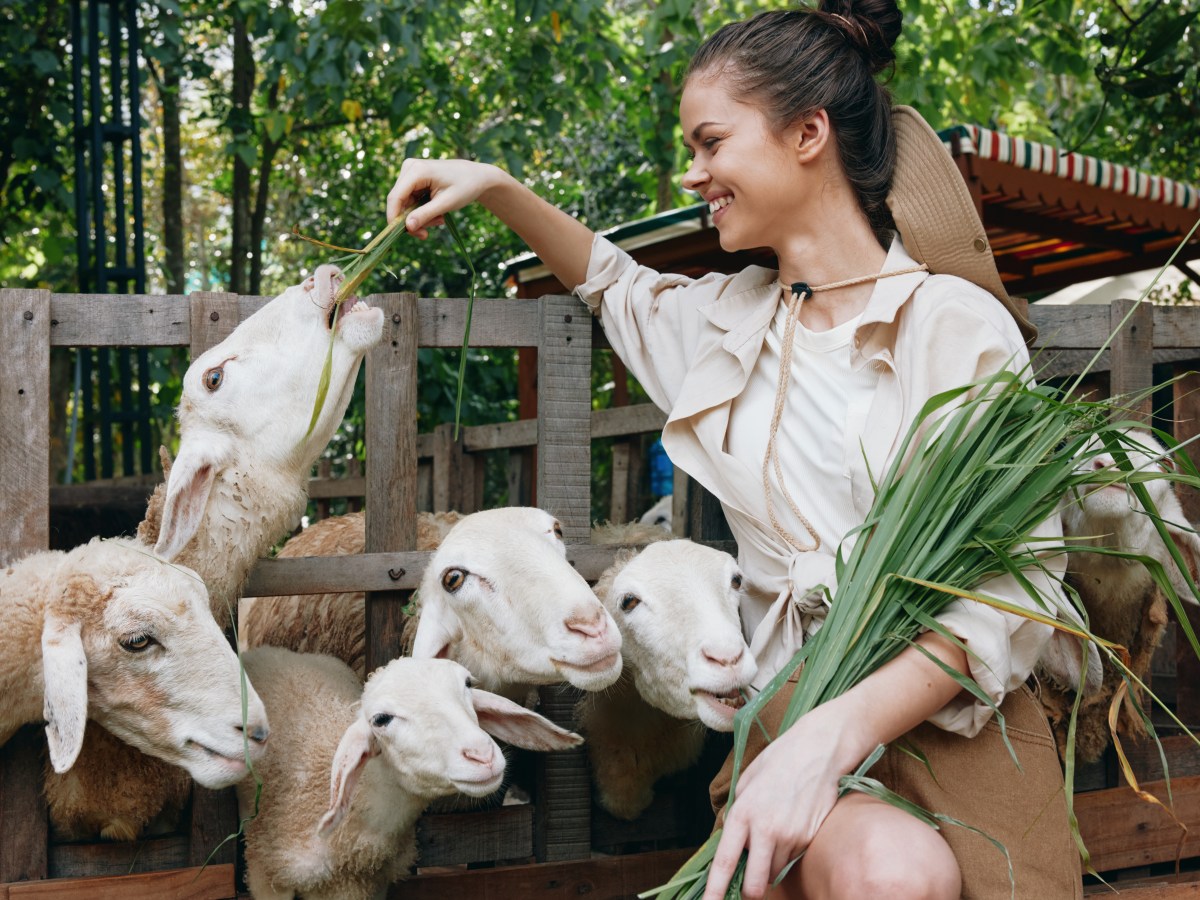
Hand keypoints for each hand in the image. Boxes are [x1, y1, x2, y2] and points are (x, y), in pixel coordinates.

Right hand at [385, 158, 505, 238]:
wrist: (476, 176)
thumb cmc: (465, 187)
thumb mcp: (446, 203)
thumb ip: (425, 215)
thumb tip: (407, 227)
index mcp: (417, 170)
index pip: (396, 197)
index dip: (394, 217)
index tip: (398, 235)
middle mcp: (409, 168)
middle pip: (399, 202)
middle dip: (412, 220)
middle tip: (428, 233)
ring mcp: (410, 172)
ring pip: (404, 204)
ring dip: (420, 217)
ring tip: (440, 220)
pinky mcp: (413, 179)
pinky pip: (410, 201)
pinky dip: (422, 211)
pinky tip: (437, 214)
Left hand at [703, 700, 863, 899]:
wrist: (818, 751)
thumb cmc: (779, 762)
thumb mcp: (747, 782)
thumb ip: (736, 812)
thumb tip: (727, 836)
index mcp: (743, 813)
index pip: (725, 861)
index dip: (715, 889)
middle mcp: (766, 829)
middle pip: (755, 884)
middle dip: (751, 890)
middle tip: (748, 884)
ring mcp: (790, 836)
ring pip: (775, 872)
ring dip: (770, 865)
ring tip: (774, 833)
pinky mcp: (809, 838)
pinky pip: (793, 858)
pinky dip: (787, 852)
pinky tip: (790, 826)